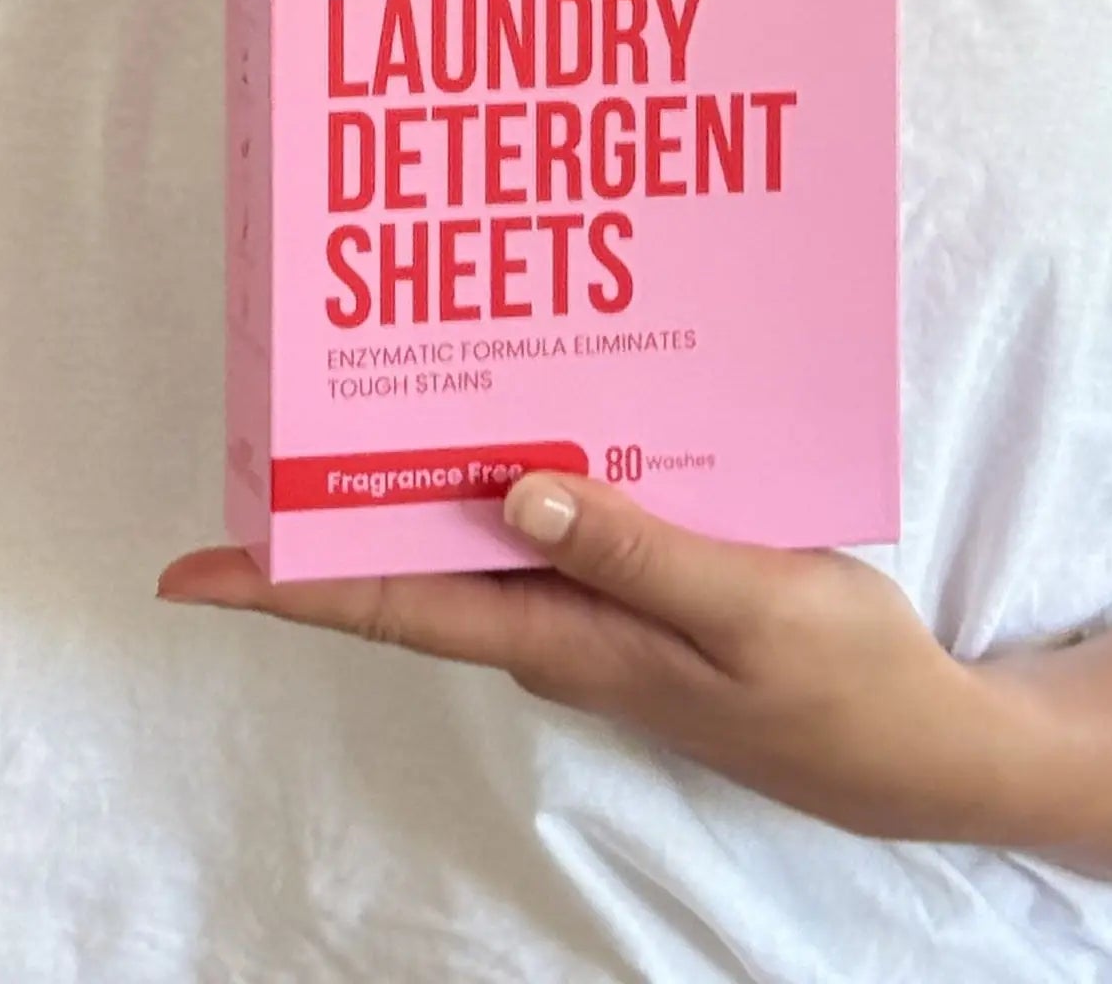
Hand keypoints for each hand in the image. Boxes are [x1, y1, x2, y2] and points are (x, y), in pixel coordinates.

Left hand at [158, 473, 1018, 845]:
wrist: (919, 745)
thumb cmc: (836, 687)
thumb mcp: (746, 608)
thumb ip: (633, 549)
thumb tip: (513, 493)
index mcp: (564, 638)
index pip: (395, 609)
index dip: (289, 587)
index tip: (192, 569)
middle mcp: (557, 623)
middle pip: (415, 558)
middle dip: (335, 496)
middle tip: (268, 401)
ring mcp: (595, 604)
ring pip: (480, 525)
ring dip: (426, 461)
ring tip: (373, 366)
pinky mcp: (639, 580)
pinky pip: (552, 513)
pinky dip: (522, 457)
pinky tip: (524, 392)